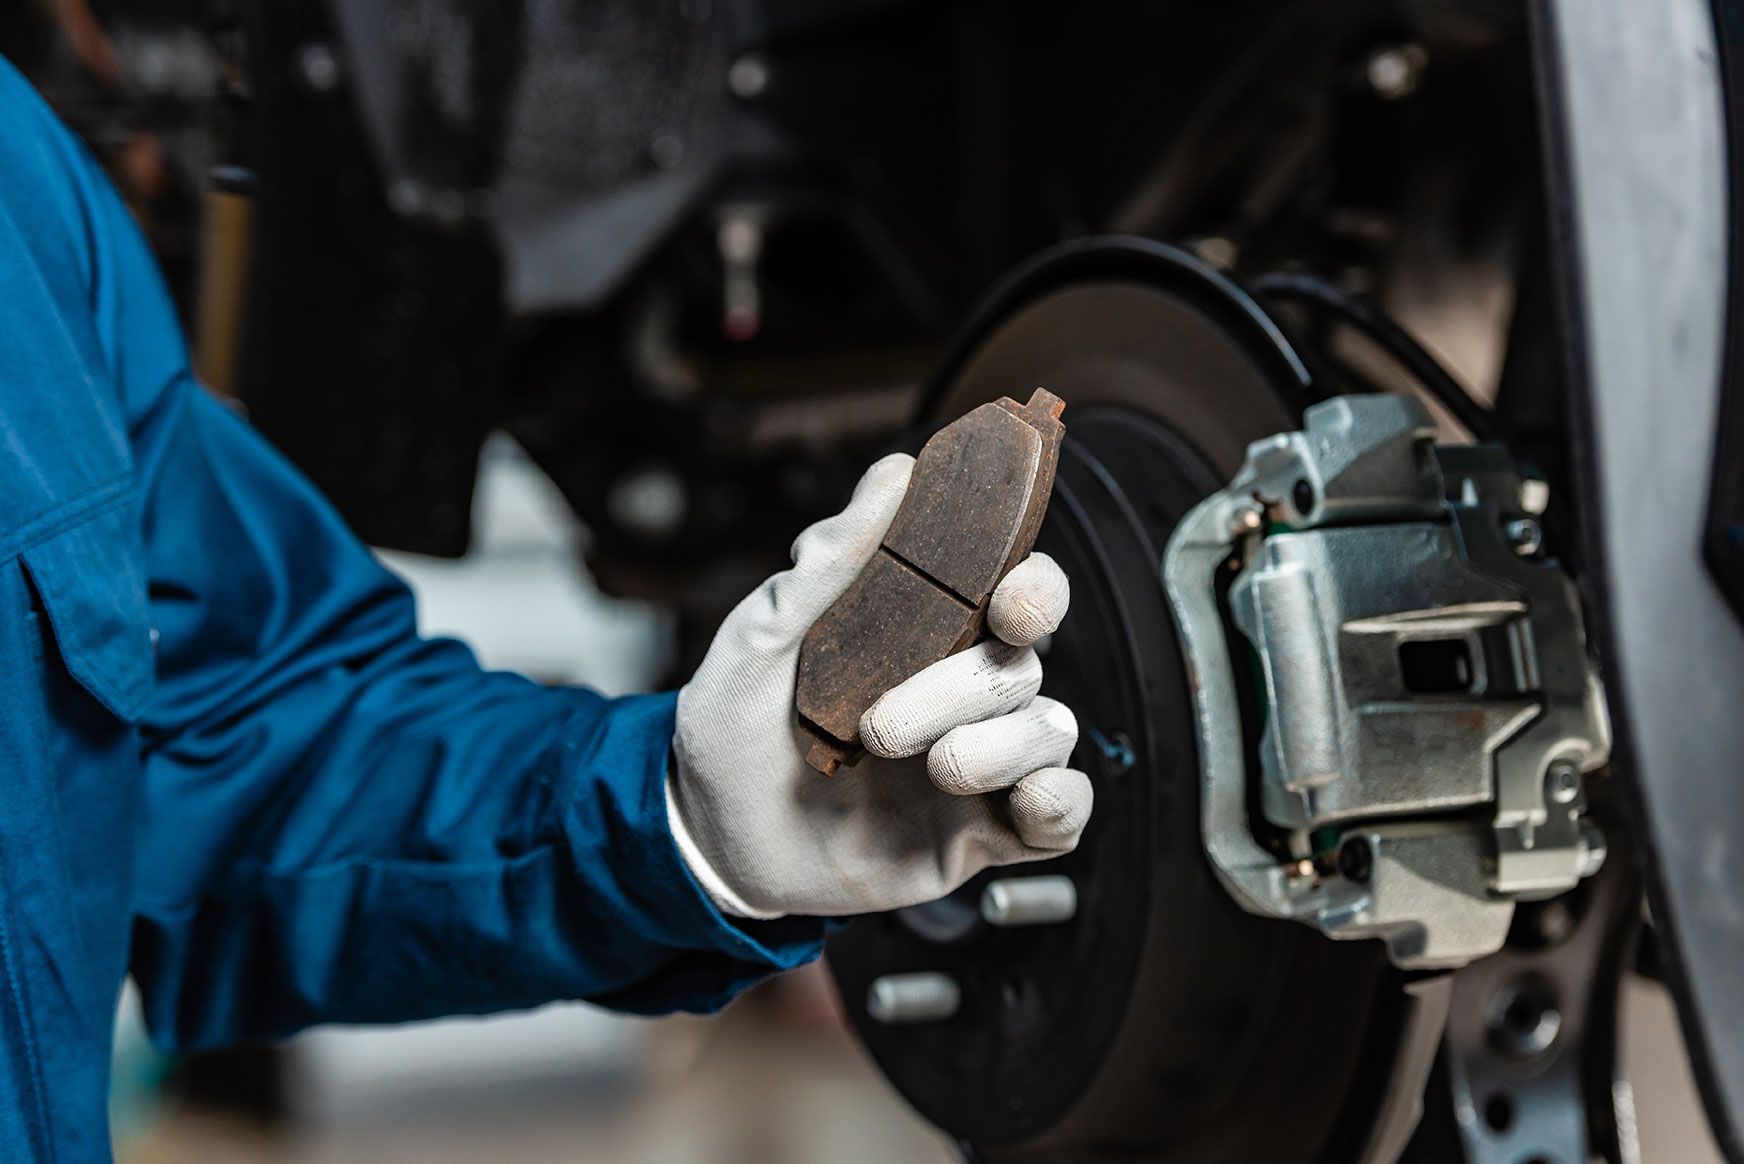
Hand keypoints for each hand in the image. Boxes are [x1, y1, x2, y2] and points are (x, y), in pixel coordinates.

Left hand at [668, 453, 1090, 918]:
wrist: (707, 840)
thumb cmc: (732, 729)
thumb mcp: (761, 639)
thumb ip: (831, 561)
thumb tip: (894, 473)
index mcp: (925, 636)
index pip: (1017, 593)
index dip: (1036, 589)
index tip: (1010, 603)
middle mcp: (962, 693)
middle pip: (1026, 664)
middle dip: (968, 688)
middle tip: (884, 725)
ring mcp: (978, 763)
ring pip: (1049, 732)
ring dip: (995, 749)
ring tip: (926, 768)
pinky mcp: (982, 833)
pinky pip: (1062, 814)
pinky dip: (1057, 804)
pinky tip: (1015, 804)